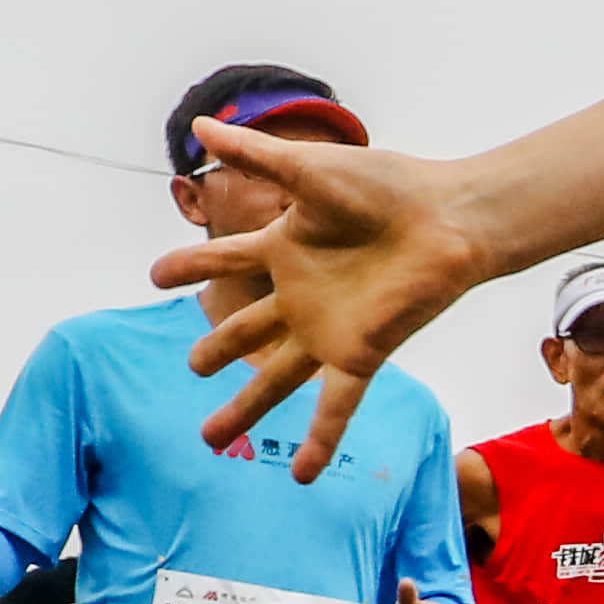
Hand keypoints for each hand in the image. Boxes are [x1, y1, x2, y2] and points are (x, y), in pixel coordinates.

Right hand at [156, 132, 499, 474]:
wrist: (449, 218)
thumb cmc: (388, 187)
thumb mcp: (309, 170)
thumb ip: (254, 154)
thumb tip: (197, 126)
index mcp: (285, 248)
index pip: (224, 261)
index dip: (189, 267)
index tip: (154, 277)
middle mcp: (301, 296)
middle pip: (244, 329)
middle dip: (215, 349)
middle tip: (190, 367)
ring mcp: (327, 330)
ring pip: (274, 379)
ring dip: (243, 408)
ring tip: (209, 439)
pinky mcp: (360, 354)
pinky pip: (335, 407)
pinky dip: (319, 442)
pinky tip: (303, 478)